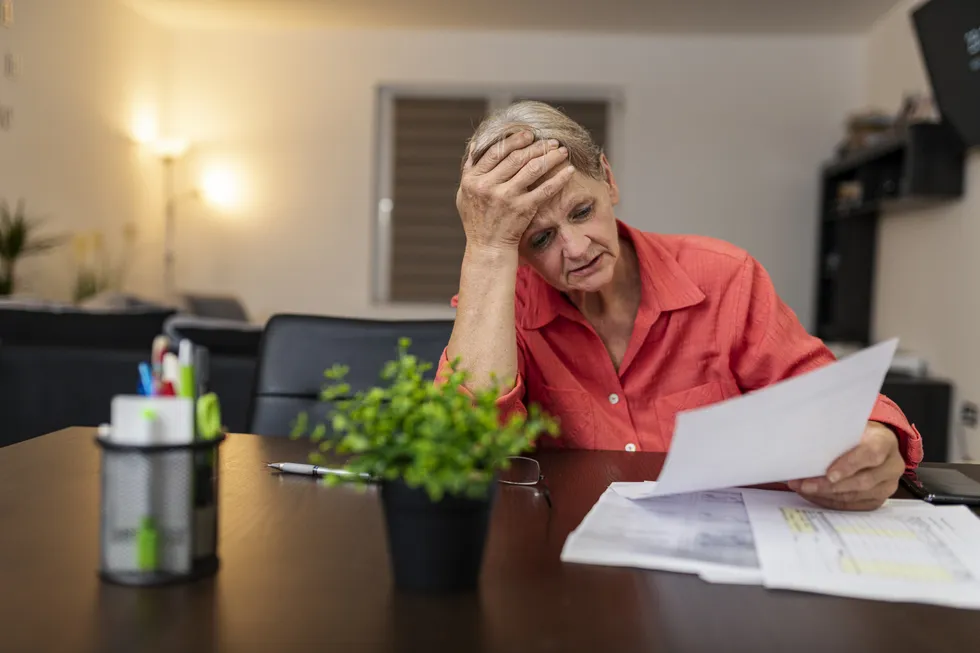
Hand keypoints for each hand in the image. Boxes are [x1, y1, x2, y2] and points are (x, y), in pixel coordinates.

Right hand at [456, 130, 575, 249]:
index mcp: (473, 179)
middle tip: (551, 141)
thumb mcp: (464, 194)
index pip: (496, 152)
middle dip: (537, 146)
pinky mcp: (523, 209)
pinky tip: (569, 170)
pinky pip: (545, 189)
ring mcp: (506, 197)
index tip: (529, 134)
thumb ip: (469, 170)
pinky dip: (559, 178)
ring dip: (550, 157)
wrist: (487, 248)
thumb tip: (475, 145)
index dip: (514, 140)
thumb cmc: (477, 220)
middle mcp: (488, 186)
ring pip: (532, 168)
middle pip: (516, 157)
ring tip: (561, 151)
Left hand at [787, 421, 903, 510]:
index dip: (850, 465)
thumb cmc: (858, 434)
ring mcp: (887, 486)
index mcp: (886, 442)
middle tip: (804, 484)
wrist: (874, 443)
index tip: (829, 474)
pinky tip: (813, 495)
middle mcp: (892, 467)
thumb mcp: (850, 428)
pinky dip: (830, 501)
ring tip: (803, 488)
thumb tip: (806, 443)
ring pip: (856, 496)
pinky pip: (853, 505)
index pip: (871, 455)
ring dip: (825, 494)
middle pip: (862, 481)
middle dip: (829, 485)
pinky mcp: (878, 500)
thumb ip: (836, 435)